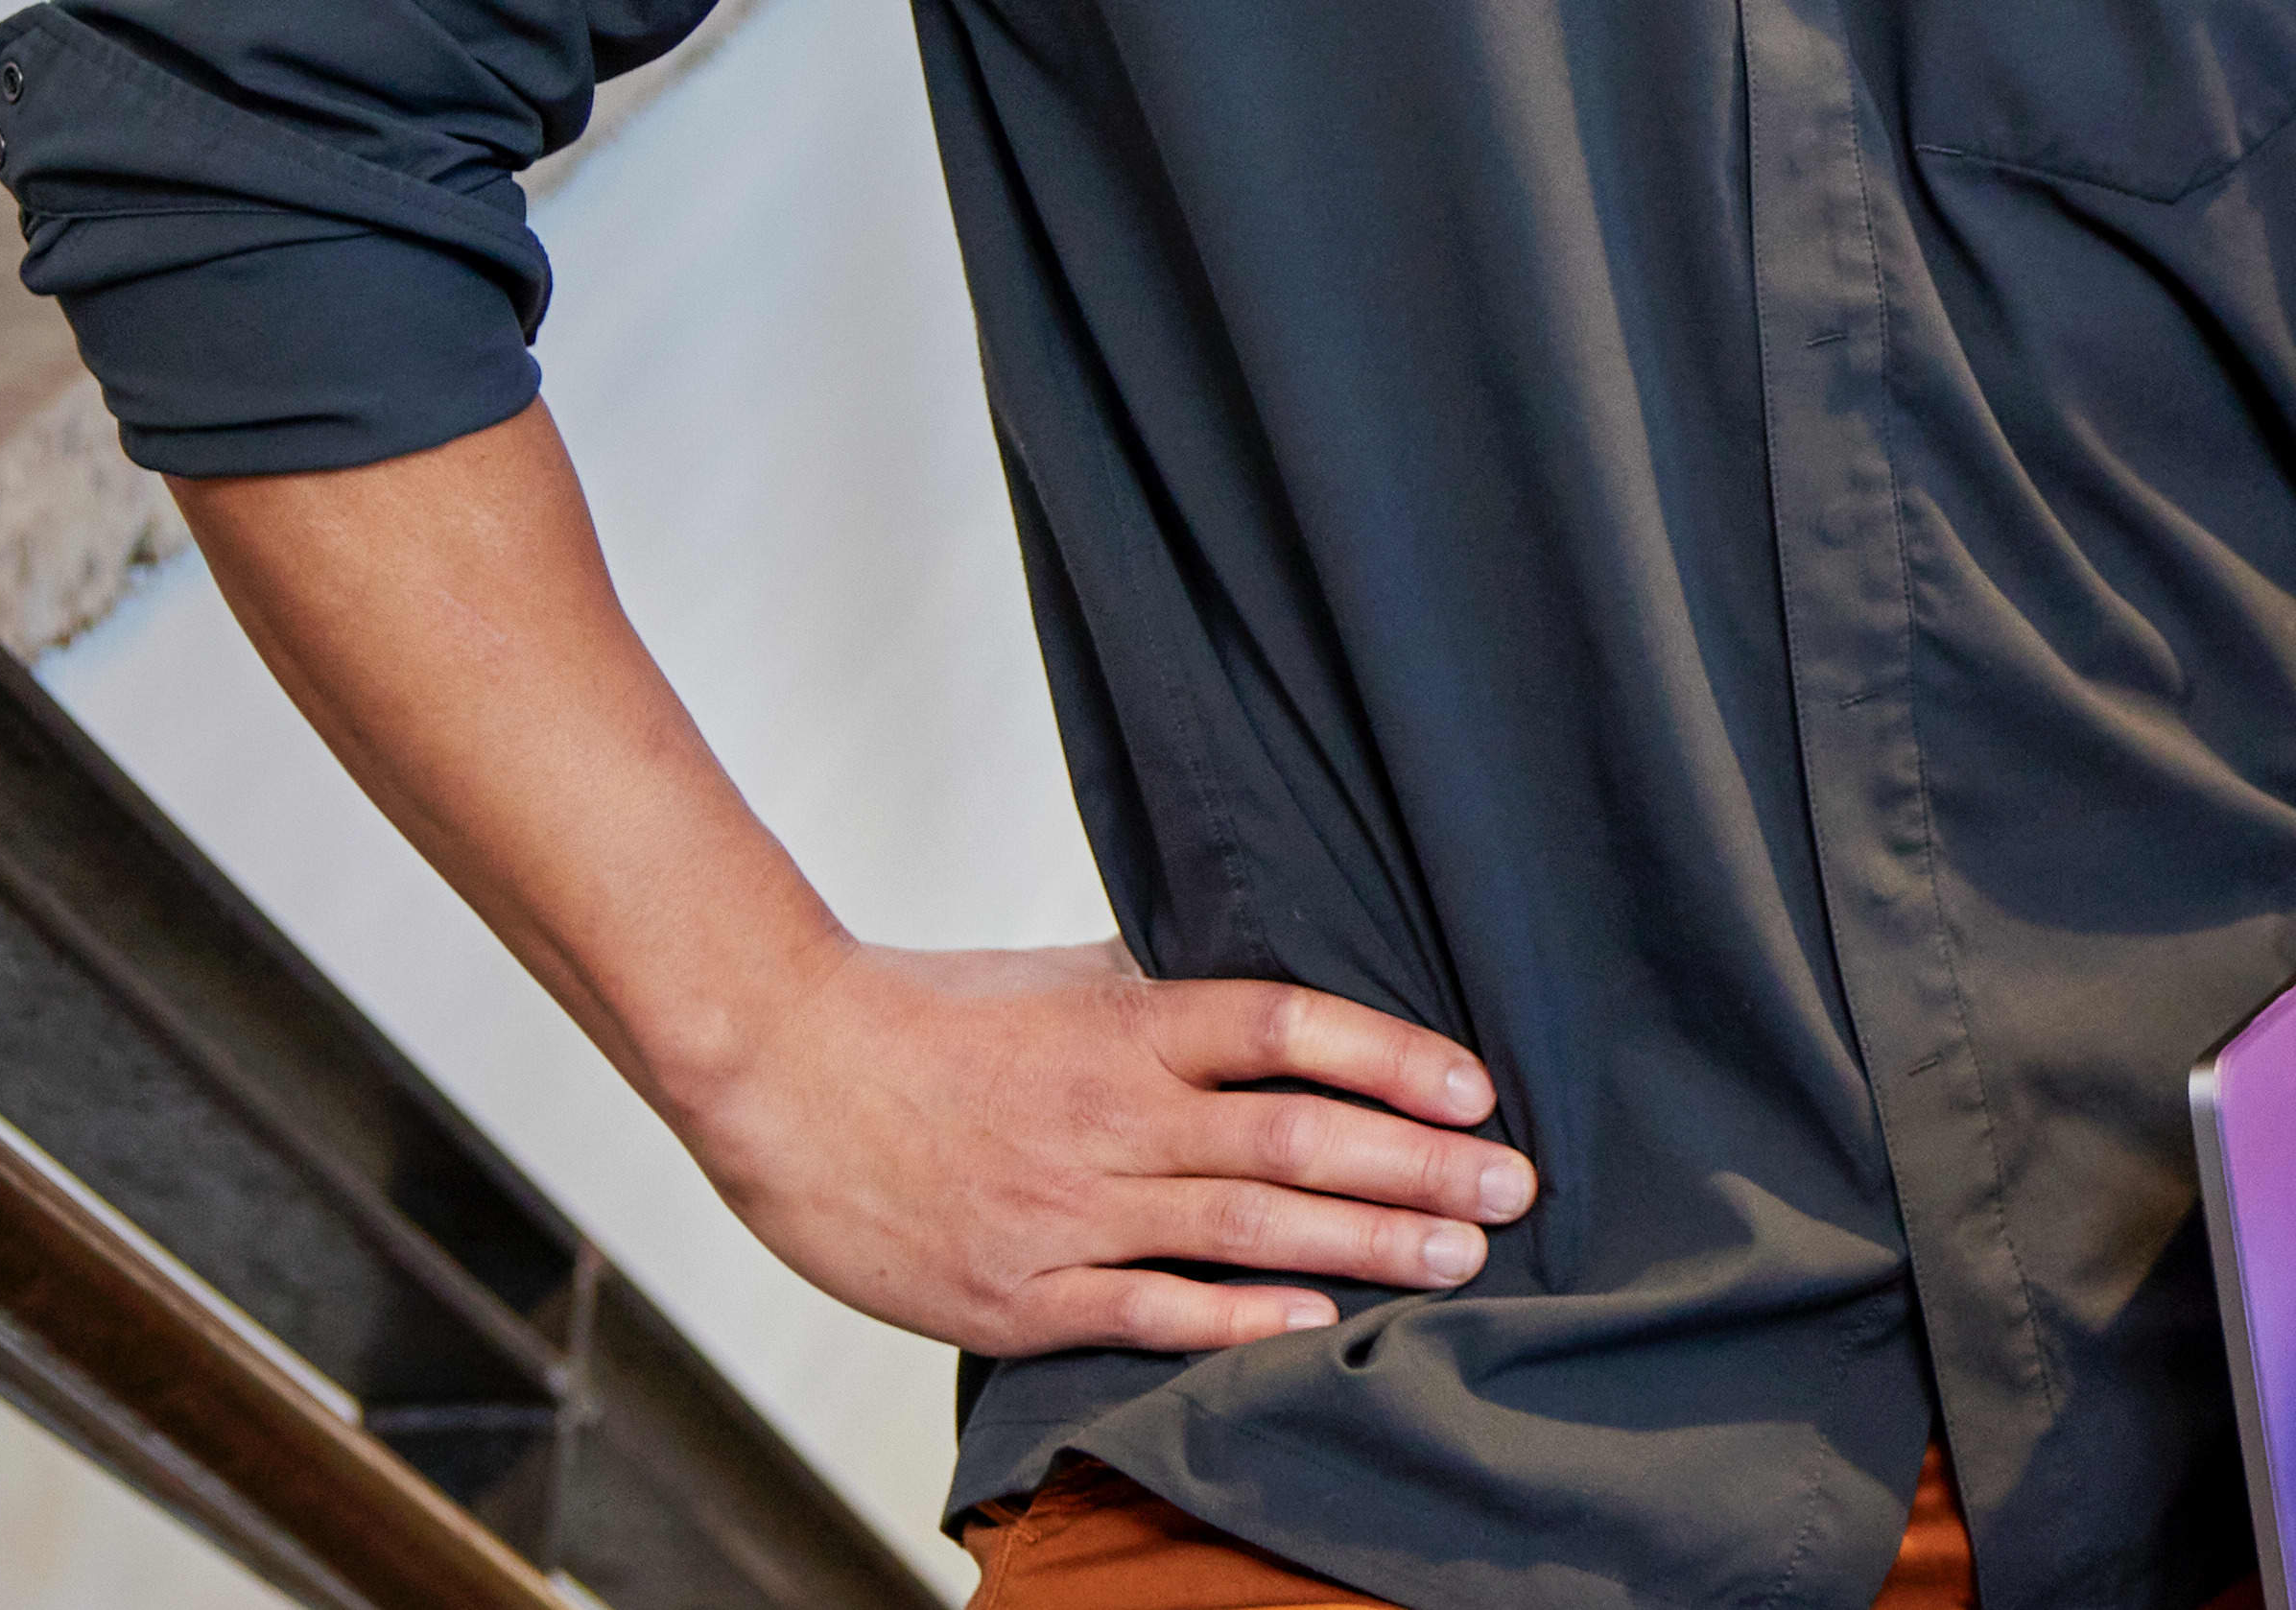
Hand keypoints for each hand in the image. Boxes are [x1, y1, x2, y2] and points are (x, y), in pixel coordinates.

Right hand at [662, 936, 1525, 1358]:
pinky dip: (1240, 1319)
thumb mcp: (1060, 972)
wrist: (781, 1074)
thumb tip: (1269, 971)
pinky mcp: (1019, 1292)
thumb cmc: (927, 1016)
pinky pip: (1149, 1309)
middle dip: (1418, 1167)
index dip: (1392, 1054)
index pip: (1288, 1027)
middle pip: (1294, 1137)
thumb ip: (1164, 982)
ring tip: (1459, 1255)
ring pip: (1245, 1226)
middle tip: (1514, 1187)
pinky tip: (1320, 1324)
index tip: (1475, 1085)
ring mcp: (1068, 1208)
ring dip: (1365, 1244)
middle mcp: (1113, 1114)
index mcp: (1127, 1023)